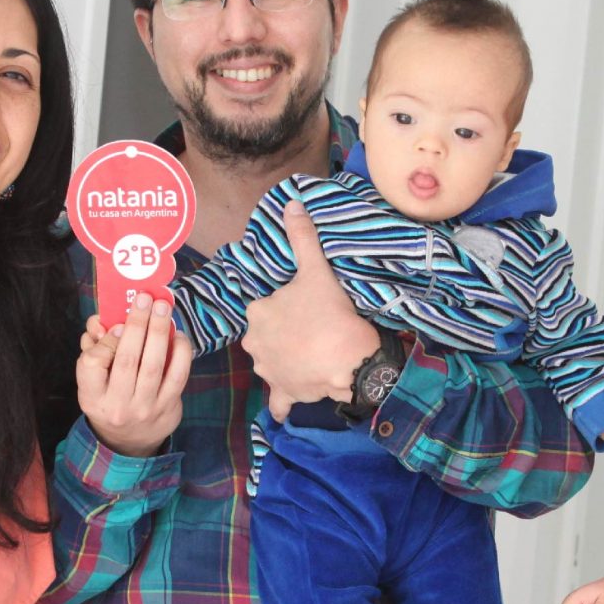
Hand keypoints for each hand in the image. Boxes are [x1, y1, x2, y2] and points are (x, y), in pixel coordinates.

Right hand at [76, 295, 191, 457]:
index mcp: (92, 396)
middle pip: (128, 360)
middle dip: (137, 324)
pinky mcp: (169, 408)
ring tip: (163, 307)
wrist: (128, 442)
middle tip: (145, 298)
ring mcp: (146, 409)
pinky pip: (178, 375)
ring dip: (160, 331)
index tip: (115, 325)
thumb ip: (94, 349)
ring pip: (154, 365)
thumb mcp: (91, 381)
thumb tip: (105, 320)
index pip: (92, 364)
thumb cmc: (108, 399)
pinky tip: (178, 334)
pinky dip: (180, 351)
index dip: (105, 341)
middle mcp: (118, 405)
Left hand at [242, 199, 377, 420]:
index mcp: (256, 313)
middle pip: (265, 333)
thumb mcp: (317, 270)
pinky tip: (290, 398)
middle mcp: (253, 343)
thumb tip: (291, 203)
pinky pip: (278, 400)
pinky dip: (282, 400)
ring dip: (285, 359)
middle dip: (282, 332)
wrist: (350, 361)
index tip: (304, 306)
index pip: (265, 306)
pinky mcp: (283, 392)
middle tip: (311, 327)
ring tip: (310, 354)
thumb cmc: (330, 314)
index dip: (284, 304)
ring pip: (271, 362)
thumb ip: (302, 237)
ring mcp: (267, 370)